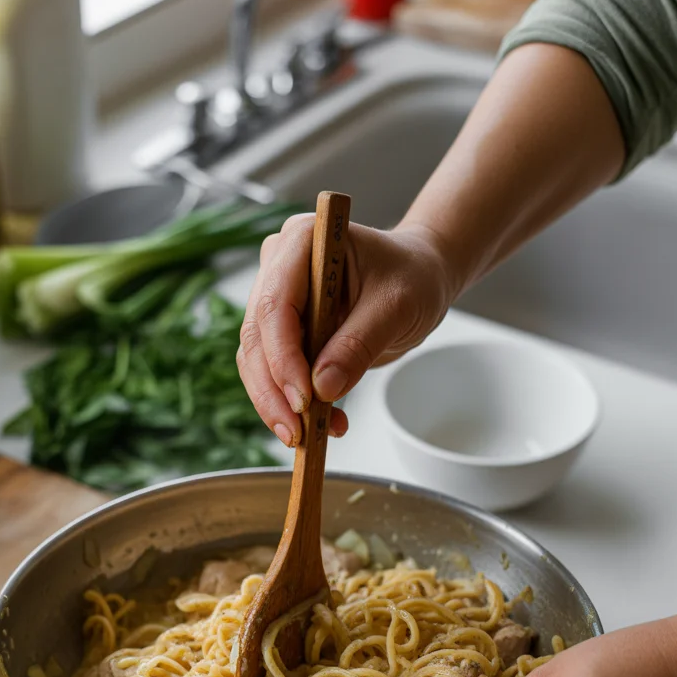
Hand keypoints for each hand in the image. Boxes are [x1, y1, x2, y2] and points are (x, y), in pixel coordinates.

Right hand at [237, 217, 455, 445]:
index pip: (275, 305)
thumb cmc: (412, 278)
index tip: (303, 399)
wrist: (419, 279)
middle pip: (257, 337)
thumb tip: (322, 388)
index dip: (282, 357)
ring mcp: (275, 299)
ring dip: (278, 404)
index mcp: (302, 241)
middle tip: (296, 432)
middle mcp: (278, 267)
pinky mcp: (282, 331)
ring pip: (256, 361)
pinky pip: (273, 373)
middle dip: (273, 390)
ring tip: (310, 435)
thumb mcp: (397, 308)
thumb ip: (359, 345)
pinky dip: (291, 403)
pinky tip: (323, 423)